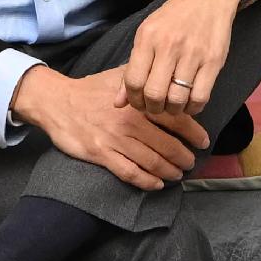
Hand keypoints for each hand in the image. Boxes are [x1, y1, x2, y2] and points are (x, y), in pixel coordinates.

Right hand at [13, 63, 205, 191]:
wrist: (57, 102)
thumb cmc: (91, 90)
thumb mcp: (119, 76)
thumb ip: (145, 81)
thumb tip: (170, 81)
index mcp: (139, 103)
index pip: (176, 119)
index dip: (194, 133)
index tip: (203, 141)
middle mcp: (130, 122)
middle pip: (168, 144)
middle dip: (184, 157)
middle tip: (191, 162)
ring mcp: (115, 140)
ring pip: (151, 161)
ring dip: (169, 171)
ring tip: (177, 175)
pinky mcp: (101, 154)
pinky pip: (130, 172)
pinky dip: (146, 181)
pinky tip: (156, 184)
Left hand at [121, 0, 246, 119]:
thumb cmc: (174, 17)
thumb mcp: (147, 34)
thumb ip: (132, 68)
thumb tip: (118, 103)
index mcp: (148, 37)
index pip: (133, 81)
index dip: (134, 100)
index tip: (139, 102)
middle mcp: (169, 45)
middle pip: (155, 94)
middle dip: (153, 108)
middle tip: (156, 106)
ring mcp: (193, 54)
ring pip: (178, 99)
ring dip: (173, 110)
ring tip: (172, 105)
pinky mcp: (213, 61)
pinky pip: (200, 97)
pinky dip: (193, 108)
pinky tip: (189, 103)